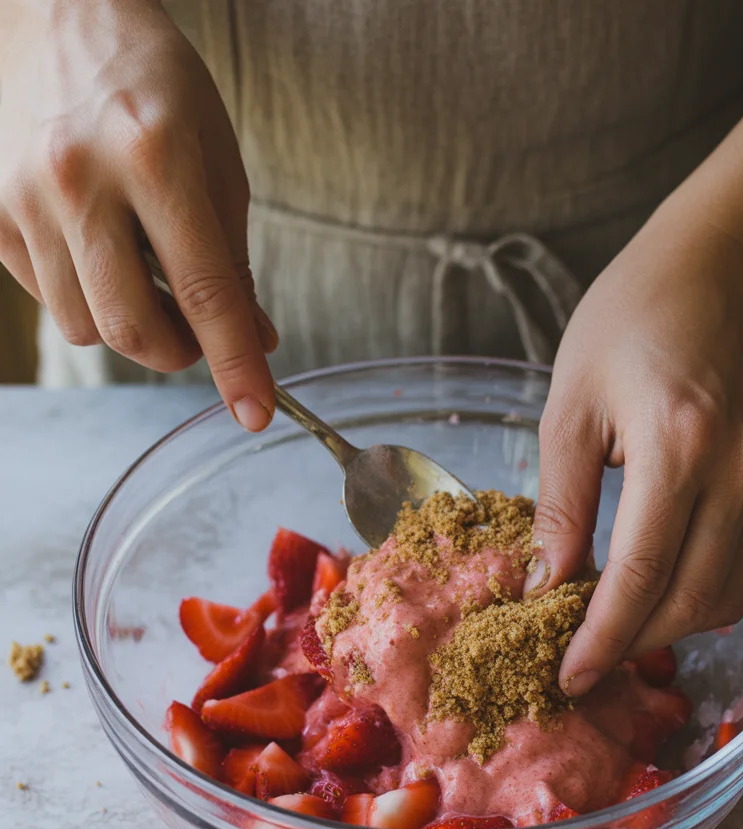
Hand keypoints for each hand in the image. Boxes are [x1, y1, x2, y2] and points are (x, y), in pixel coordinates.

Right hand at [0, 0, 276, 428]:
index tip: (255, 412)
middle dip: (178, 354)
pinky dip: (88, 297)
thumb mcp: (218, 160)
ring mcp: (24, 196)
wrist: (55, 13)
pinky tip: (102, 251)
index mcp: (154, 155)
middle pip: (131, 328)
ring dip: (130, 326)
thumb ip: (233, 260)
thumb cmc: (152, 81)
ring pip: (86, 326)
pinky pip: (49, 300)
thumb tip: (254, 342)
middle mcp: (79, 178)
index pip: (205, 291)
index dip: (234, 364)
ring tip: (146, 274)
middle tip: (198, 332)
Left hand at [526, 211, 742, 695]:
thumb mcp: (569, 406)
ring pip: (723, 596)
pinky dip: (699, 597)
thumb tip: (548, 585)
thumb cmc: (627, 323)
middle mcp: (737, 471)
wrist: (713, 272)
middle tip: (580, 659)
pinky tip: (655, 595)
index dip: (599, 638)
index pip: (639, 576)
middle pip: (687, 600)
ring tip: (611, 631)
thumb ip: (560, 502)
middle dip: (630, 643)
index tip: (567, 675)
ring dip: (666, 628)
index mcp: (678, 446)